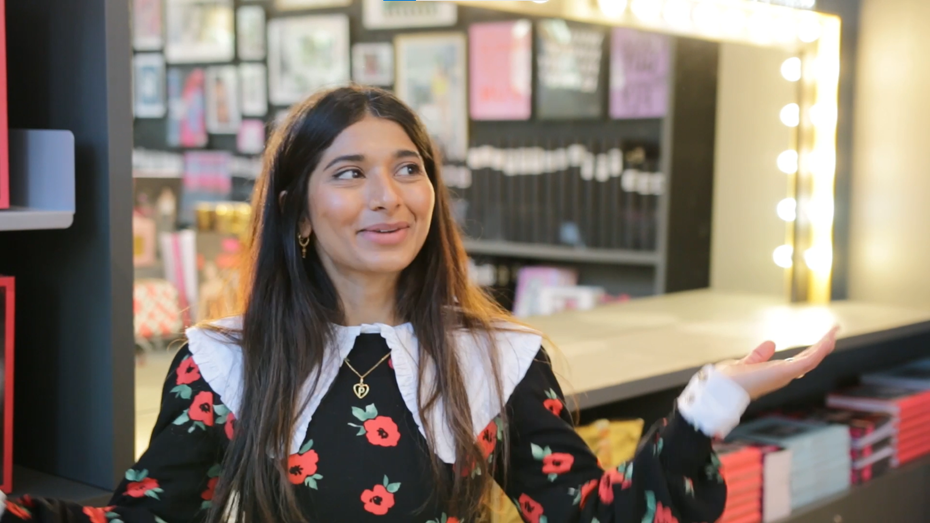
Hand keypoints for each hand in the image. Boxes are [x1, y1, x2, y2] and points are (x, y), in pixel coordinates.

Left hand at [715, 326, 838, 399]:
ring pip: (812, 360)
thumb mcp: (747, 363)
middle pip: (808, 360)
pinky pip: (807, 361)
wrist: (722, 389)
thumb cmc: (729, 381)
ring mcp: (785, 374)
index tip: (820, 342)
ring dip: (824, 346)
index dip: (810, 351)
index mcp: (775, 373)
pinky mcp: (785, 372)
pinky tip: (828, 340)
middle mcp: (782, 375)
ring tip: (834, 332)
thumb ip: (758, 356)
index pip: (798, 361)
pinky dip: (819, 350)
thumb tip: (770, 344)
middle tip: (833, 333)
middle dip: (822, 347)